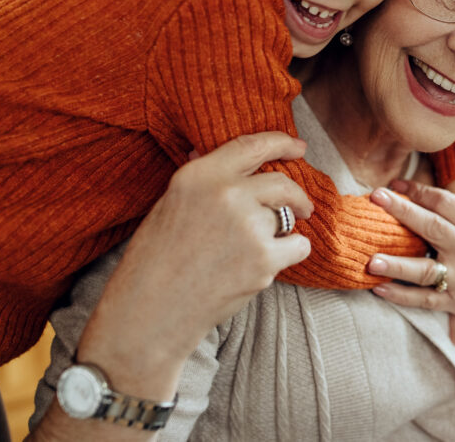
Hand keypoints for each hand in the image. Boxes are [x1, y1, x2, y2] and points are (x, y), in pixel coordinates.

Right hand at [78, 132, 313, 393]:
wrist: (150, 312)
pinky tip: (266, 265)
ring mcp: (248, 226)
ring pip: (287, 218)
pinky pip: (298, 246)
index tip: (298, 147)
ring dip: (279, 233)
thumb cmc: (154, 260)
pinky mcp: (264, 259)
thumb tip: (210, 151)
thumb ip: (200, 181)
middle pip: (282, 183)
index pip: (251, 146)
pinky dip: (289, 254)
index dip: (281, 143)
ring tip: (251, 252)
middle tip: (303, 206)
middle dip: (298, 195)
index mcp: (199, 175)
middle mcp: (226, 194)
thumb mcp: (169, 205)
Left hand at [367, 143, 454, 360]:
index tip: (394, 183)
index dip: (419, 191)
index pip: (446, 203)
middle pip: (432, 227)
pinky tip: (379, 288)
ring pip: (426, 270)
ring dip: (397, 265)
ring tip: (370, 260)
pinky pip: (426, 300)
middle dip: (402, 212)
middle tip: (374, 197)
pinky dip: (403, 296)